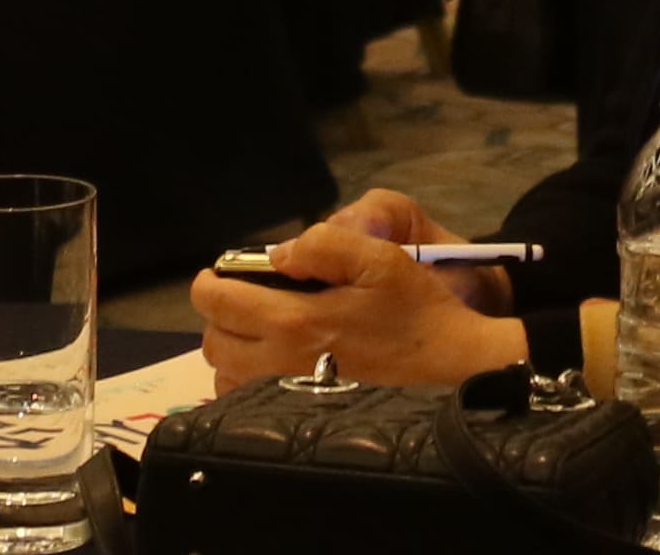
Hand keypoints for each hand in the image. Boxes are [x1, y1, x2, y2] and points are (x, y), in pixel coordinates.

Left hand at [193, 194, 525, 389]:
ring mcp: (290, 394)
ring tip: (257, 331)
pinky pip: (248, 404)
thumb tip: (277, 256)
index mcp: (295, 320)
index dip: (208, 283)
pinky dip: (245, 382)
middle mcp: (281, 363)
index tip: (216, 274)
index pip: (218, 303)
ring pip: (226, 378)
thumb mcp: (380, 258)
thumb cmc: (417, 311)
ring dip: (231, 351)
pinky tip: (272, 364)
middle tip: (242, 299)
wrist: (452, 368)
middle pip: (214, 342)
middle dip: (218, 315)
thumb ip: (324, 246)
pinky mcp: (302, 414)